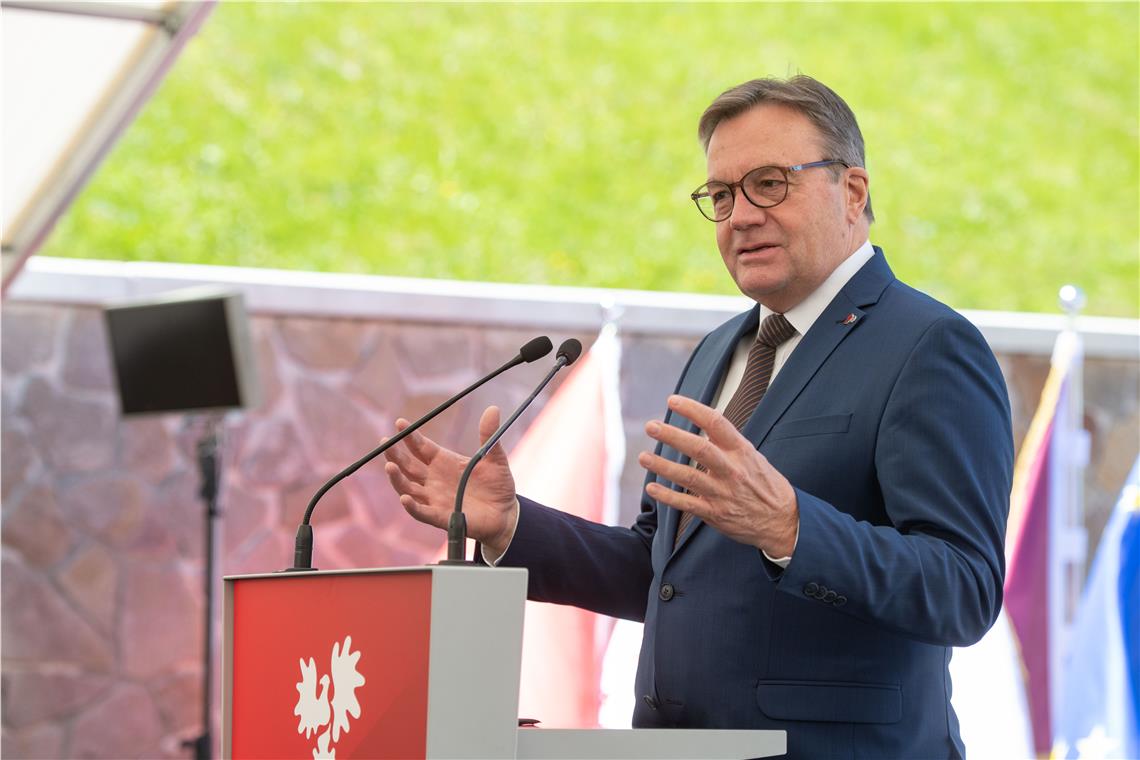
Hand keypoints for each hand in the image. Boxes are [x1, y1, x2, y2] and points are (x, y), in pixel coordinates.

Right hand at [383, 406, 518, 556]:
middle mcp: (434, 479)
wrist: (506, 513)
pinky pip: (422, 512)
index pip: (421, 447)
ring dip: (397, 478)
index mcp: (443, 461)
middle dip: (395, 454)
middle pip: (408, 466)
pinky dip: (412, 506)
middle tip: (385, 443)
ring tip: (390, 466)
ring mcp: (435, 498)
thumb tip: (493, 409)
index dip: (410, 436)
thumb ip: (489, 435)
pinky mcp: (441, 516)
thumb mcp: (495, 457)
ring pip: (409, 487)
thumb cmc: (497, 485)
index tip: (400, 422)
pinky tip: (405, 498)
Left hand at [638, 395, 798, 556]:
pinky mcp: (715, 513)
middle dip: (673, 436)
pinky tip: (651, 488)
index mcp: (742, 451)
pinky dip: (667, 496)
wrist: (783, 521)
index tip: (673, 401)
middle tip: (651, 426)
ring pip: (688, 477)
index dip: (693, 410)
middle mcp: (732, 470)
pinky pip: (686, 503)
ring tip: (643, 457)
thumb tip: (704, 425)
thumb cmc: (766, 485)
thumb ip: (728, 444)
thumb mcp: (753, 458)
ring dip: (662, 466)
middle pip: (699, 449)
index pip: (716, 423)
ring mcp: (722, 493)